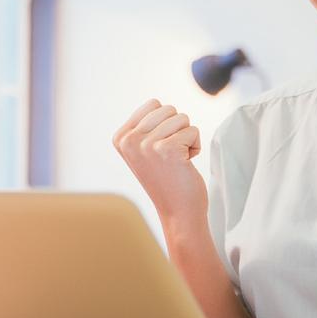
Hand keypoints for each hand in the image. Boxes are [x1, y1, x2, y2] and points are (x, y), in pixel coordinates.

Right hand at [112, 99, 207, 227]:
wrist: (178, 213)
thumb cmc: (166, 178)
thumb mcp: (143, 150)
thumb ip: (144, 127)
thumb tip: (156, 103)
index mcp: (121, 137)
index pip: (153, 104)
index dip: (165, 123)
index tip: (160, 148)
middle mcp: (130, 140)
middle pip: (168, 108)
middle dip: (177, 129)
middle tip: (171, 155)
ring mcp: (147, 145)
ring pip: (182, 118)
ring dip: (186, 137)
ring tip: (178, 160)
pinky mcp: (168, 149)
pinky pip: (193, 130)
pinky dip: (195, 146)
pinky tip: (186, 164)